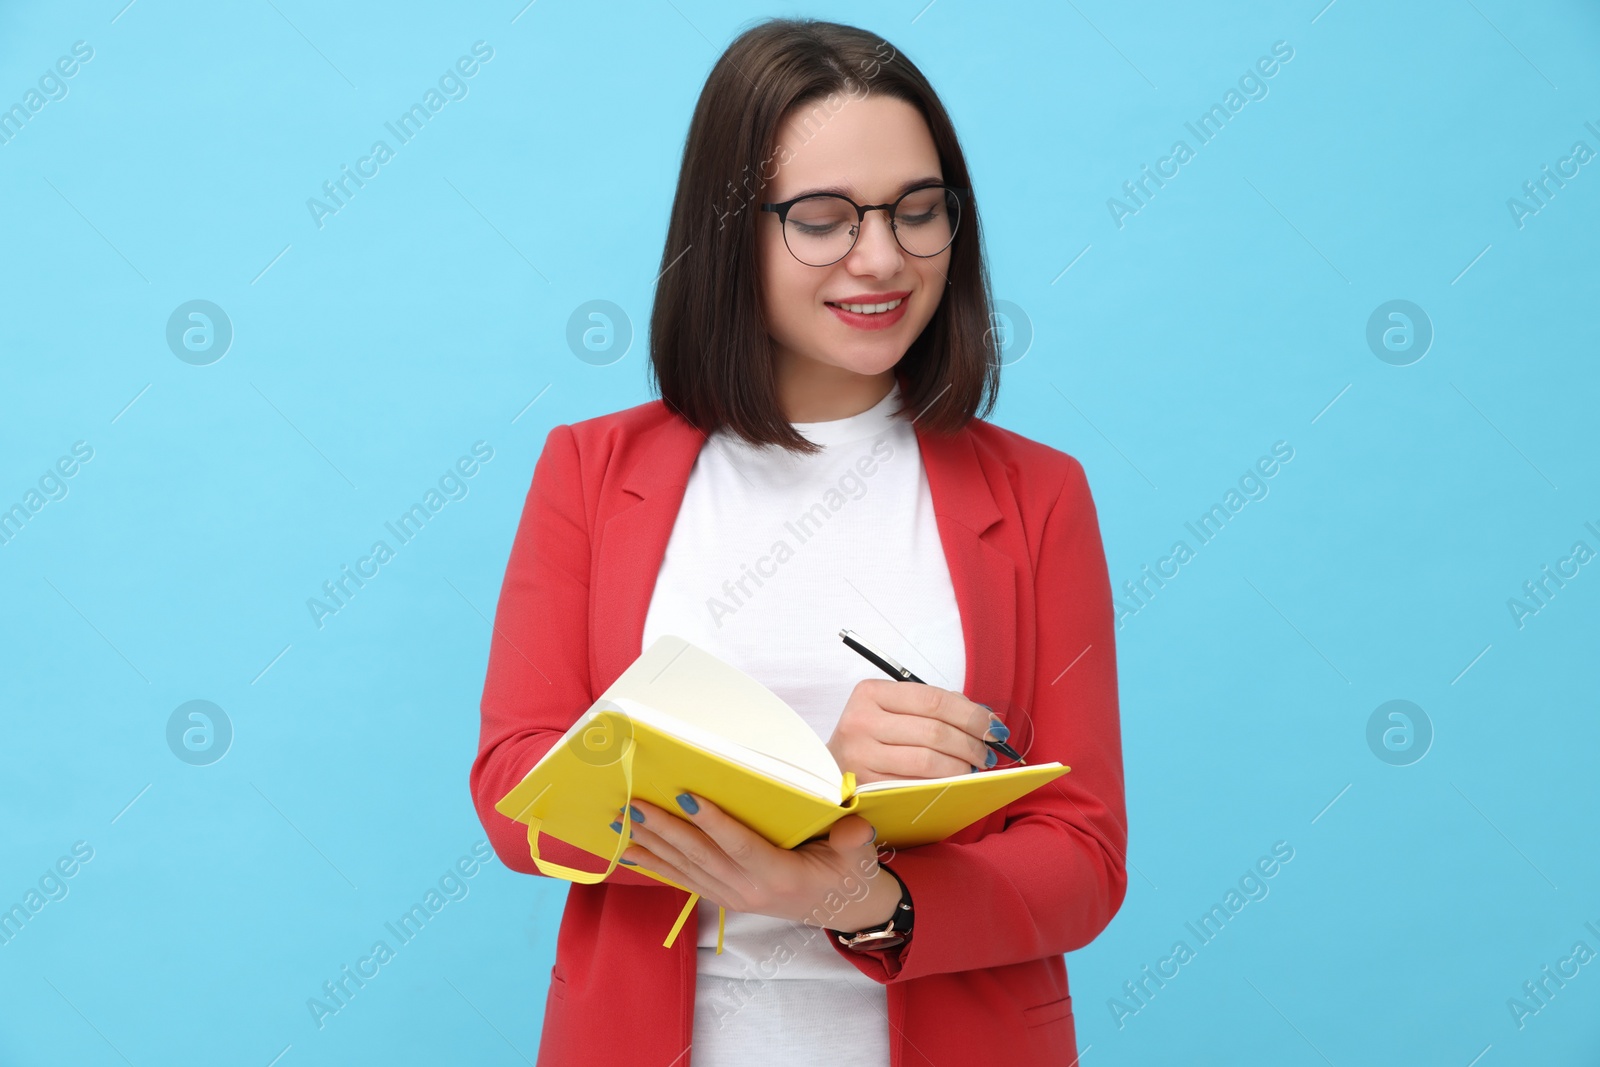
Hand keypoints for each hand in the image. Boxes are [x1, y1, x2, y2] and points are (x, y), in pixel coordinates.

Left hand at [612, 793, 898, 932]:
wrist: (843, 909)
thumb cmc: (847, 874)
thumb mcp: (856, 857)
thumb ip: (852, 840)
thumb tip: (853, 823)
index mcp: (780, 876)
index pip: (739, 845)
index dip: (713, 822)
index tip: (686, 796)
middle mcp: (749, 890)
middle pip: (701, 855)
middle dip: (665, 828)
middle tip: (634, 803)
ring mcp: (733, 896)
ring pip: (685, 867)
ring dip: (652, 843)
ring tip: (622, 821)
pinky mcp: (724, 897)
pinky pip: (683, 879)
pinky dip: (655, 864)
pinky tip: (630, 851)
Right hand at [827, 679, 1005, 784]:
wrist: (830, 768)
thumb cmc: (872, 736)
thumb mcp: (893, 710)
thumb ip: (934, 707)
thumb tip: (984, 718)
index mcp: (870, 693)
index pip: (933, 700)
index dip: (971, 715)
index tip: (993, 727)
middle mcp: (861, 721)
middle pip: (934, 731)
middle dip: (971, 743)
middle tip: (988, 752)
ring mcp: (860, 755)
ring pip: (928, 760)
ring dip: (961, 766)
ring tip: (973, 767)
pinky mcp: (864, 785)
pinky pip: (916, 784)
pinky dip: (942, 783)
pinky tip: (953, 781)